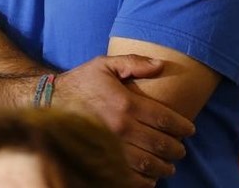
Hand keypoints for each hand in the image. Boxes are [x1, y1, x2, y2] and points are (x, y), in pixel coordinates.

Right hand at [54, 54, 195, 185]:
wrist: (48, 102)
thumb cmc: (81, 82)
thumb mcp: (105, 65)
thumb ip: (134, 62)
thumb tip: (160, 65)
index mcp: (126, 104)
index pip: (165, 119)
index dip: (182, 126)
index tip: (190, 130)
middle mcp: (121, 128)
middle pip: (159, 145)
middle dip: (175, 149)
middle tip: (181, 150)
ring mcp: (111, 148)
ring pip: (147, 165)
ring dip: (163, 167)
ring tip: (169, 166)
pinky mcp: (100, 161)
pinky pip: (127, 177)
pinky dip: (143, 181)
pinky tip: (149, 178)